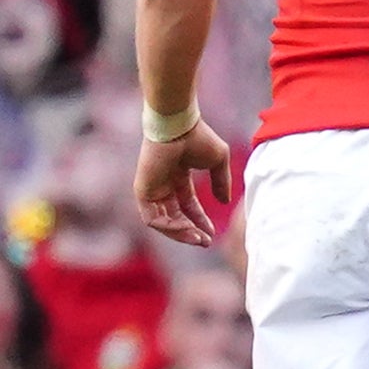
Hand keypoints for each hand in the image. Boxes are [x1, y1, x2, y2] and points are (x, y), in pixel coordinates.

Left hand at [136, 122, 233, 247]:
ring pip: (163, 222)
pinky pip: (153, 218)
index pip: (188, 206)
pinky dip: (169, 228)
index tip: (213, 233)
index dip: (200, 220)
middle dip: (191, 231)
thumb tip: (225, 202)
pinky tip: (186, 229)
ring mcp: (151, 189)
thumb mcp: (218, 162)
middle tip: (206, 241)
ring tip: (198, 239)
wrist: (178, 126)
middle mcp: (163, 185)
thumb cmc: (198, 137)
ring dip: (181, 233)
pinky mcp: (143, 192)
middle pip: (175, 217)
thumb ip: (221, 182)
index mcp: (177, 177)